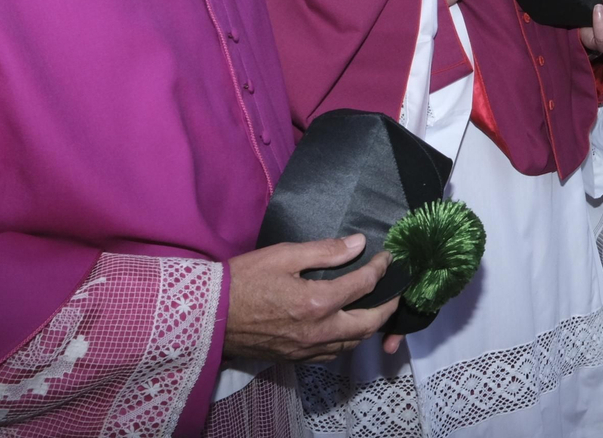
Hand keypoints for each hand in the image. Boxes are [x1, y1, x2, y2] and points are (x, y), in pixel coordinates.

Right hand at [225, 235, 399, 361]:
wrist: (208, 316)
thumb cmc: (243, 280)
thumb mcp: (284, 255)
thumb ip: (325, 251)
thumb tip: (358, 244)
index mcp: (317, 302)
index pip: (363, 284)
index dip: (380, 268)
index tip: (386, 257)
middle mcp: (318, 331)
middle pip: (368, 323)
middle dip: (388, 306)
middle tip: (394, 289)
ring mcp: (307, 349)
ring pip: (352, 343)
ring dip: (370, 326)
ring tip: (376, 307)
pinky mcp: (295, 358)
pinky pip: (333, 354)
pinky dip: (348, 341)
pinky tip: (347, 328)